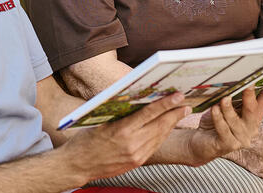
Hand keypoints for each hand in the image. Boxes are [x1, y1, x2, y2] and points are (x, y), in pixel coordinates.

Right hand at [63, 92, 189, 181]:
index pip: (149, 114)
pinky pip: (154, 145)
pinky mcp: (137, 162)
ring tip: (180, 113)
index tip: (178, 96)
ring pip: (160, 136)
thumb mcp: (101, 121)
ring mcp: (136, 155)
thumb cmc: (86, 140)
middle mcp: (131, 144)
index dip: (166, 104)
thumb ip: (120, 111)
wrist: (77, 165)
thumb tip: (138, 97)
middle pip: (159, 125)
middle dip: (175, 114)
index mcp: (121, 130)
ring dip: (172, 124)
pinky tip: (166, 127)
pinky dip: (162, 134)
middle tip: (185, 104)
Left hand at [187, 73, 262, 162]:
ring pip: (236, 120)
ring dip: (228, 108)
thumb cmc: (215, 120)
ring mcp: (241, 137)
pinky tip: (213, 110)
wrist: (201, 141)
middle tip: (246, 84)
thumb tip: (236, 75)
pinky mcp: (229, 145)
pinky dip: (218, 118)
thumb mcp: (226, 104)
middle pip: (253, 109)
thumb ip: (233, 93)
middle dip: (250, 96)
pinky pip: (224, 129)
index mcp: (253, 113)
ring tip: (222, 99)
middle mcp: (250, 126)